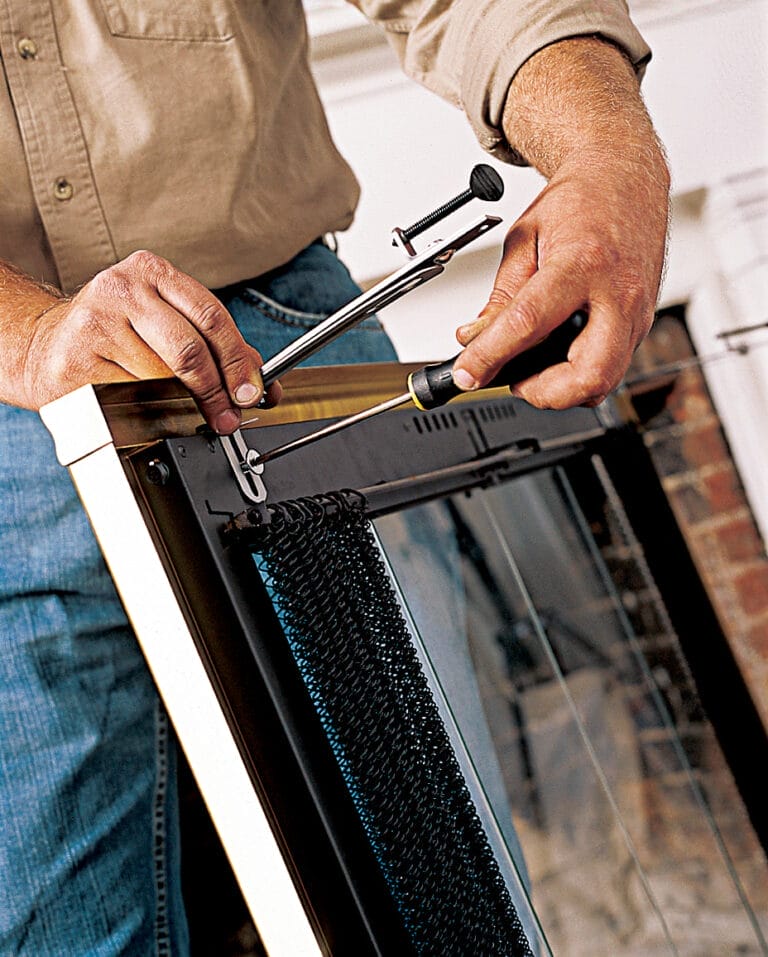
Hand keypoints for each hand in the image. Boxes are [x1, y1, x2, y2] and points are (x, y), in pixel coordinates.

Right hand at [20, 250, 279, 432]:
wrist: (47, 345)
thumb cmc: (116, 333)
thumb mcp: (165, 321)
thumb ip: (214, 343)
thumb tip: (259, 379)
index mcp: (152, 272)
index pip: (211, 316)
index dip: (237, 360)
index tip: (250, 391)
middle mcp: (122, 289)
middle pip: (189, 350)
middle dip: (215, 391)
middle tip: (226, 415)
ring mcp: (95, 323)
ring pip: (161, 379)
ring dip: (180, 404)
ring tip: (180, 408)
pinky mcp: (76, 360)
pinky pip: (130, 397)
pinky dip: (145, 410)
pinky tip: (141, 404)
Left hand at [451, 36, 668, 409]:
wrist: (626, 177)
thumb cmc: (581, 201)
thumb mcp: (525, 239)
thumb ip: (500, 296)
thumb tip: (475, 338)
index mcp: (581, 262)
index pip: (528, 323)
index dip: (491, 356)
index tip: (466, 374)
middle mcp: (617, 292)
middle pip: (588, 374)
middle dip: (544, 393)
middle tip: (514, 383)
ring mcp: (636, 313)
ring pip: (605, 382)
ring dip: (562, 391)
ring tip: (532, 372)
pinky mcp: (642, 324)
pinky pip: (611, 368)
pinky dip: (578, 376)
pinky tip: (557, 359)